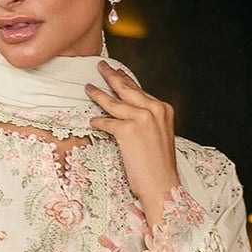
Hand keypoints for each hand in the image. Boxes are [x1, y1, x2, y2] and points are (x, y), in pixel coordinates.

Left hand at [85, 61, 179, 229]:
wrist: (162, 185)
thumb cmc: (159, 167)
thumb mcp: (159, 136)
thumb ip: (148, 120)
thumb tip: (129, 111)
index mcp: (163, 109)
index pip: (140, 90)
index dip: (126, 79)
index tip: (117, 71)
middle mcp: (154, 109)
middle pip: (127, 89)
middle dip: (111, 76)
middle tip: (100, 66)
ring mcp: (141, 119)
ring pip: (114, 103)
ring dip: (98, 95)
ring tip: (88, 88)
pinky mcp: (128, 130)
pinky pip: (107, 122)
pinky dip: (99, 122)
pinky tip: (92, 121)